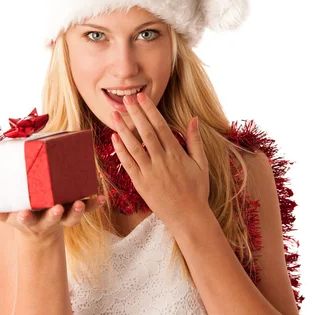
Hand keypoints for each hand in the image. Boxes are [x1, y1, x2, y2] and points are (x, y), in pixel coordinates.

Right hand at [0, 195, 105, 243]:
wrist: (37, 231)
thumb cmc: (19, 212)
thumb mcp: (3, 212)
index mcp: (28, 219)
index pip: (25, 219)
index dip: (25, 217)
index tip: (24, 214)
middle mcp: (46, 220)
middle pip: (51, 220)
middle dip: (54, 215)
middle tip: (57, 208)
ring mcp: (62, 217)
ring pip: (70, 218)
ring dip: (77, 212)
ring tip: (81, 204)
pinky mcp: (74, 212)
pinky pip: (86, 209)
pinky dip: (94, 205)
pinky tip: (102, 198)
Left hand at [110, 92, 209, 230]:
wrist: (188, 217)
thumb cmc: (197, 190)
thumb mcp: (201, 164)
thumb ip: (195, 140)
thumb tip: (193, 118)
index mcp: (176, 154)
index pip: (160, 127)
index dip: (150, 111)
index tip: (141, 97)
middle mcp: (161, 161)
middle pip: (146, 133)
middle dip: (135, 114)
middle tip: (126, 98)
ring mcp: (150, 173)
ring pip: (134, 147)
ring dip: (123, 129)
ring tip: (114, 115)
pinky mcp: (140, 184)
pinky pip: (128, 164)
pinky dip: (120, 150)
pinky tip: (113, 138)